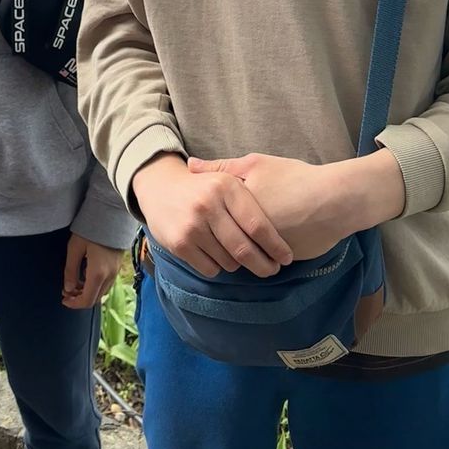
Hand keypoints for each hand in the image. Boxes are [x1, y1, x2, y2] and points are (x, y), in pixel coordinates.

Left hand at [62, 233, 123, 308]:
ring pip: (101, 292)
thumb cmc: (90, 229)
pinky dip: (95, 285)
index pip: (86, 300)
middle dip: (79, 299)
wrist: (110, 215)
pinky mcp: (117, 266)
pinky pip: (106, 283)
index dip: (74, 304)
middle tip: (66, 291)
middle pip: (95, 299)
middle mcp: (109, 276)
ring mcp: (115, 272)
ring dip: (88, 292)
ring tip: (74, 283)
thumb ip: (70, 270)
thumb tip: (67, 289)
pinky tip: (85, 276)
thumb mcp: (74, 248)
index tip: (63, 299)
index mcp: (97, 273)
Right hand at [133, 153, 292, 278]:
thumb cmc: (203, 187)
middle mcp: (208, 204)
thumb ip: (252, 194)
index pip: (258, 225)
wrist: (159, 188)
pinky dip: (217, 266)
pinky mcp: (180, 243)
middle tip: (272, 269)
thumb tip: (288, 220)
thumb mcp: (227, 179)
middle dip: (263, 265)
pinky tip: (215, 253)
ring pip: (229, 261)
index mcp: (225, 187)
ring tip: (237, 254)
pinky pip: (210, 268)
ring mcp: (192, 225)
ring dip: (238, 264)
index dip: (276, 246)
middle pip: (244, 249)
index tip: (287, 258)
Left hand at [187, 150, 404, 259]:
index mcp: (238, 206)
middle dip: (221, 241)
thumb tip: (190, 166)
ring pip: (244, 254)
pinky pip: (264, 260)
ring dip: (242, 252)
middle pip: (225, 239)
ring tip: (243, 243)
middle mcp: (249, 230)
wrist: (335, 199)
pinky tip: (264, 248)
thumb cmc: (294, 177)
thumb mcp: (256, 164)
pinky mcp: (284, 260)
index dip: (211, 218)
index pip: (213, 219)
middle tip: (221, 234)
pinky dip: (262, 256)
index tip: (210, 218)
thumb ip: (221, 167)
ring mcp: (266, 248)